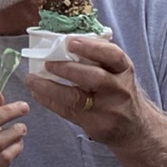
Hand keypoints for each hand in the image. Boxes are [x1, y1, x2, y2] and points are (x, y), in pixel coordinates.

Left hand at [32, 34, 147, 145]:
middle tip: (47, 63)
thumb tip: (62, 40)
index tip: (71, 42)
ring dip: (50, 87)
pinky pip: (68, 112)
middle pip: (94, 78)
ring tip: (32, 79)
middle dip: (67, 69)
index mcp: (123, 69)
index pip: (113, 55)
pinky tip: (37, 93)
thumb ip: (97, 58)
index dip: (92, 47)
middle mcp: (119, 89)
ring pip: (77, 98)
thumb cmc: (117, 91)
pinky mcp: (95, 125)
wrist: (134, 126)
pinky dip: (49, 102)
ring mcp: (107, 109)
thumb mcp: (117, 72)